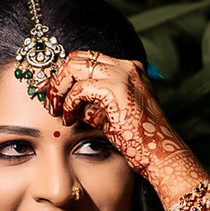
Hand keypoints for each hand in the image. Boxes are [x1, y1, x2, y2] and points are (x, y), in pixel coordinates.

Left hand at [44, 52, 183, 176]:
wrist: (159, 153)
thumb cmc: (137, 140)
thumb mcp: (111, 113)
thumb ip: (91, 100)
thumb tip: (61, 97)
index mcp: (129, 69)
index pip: (88, 60)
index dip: (65, 74)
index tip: (51, 92)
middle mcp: (127, 67)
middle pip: (78, 57)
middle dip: (58, 78)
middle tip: (49, 101)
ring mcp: (123, 75)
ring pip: (75, 66)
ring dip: (60, 88)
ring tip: (57, 110)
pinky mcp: (117, 89)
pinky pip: (80, 88)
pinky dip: (70, 102)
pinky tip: (70, 117)